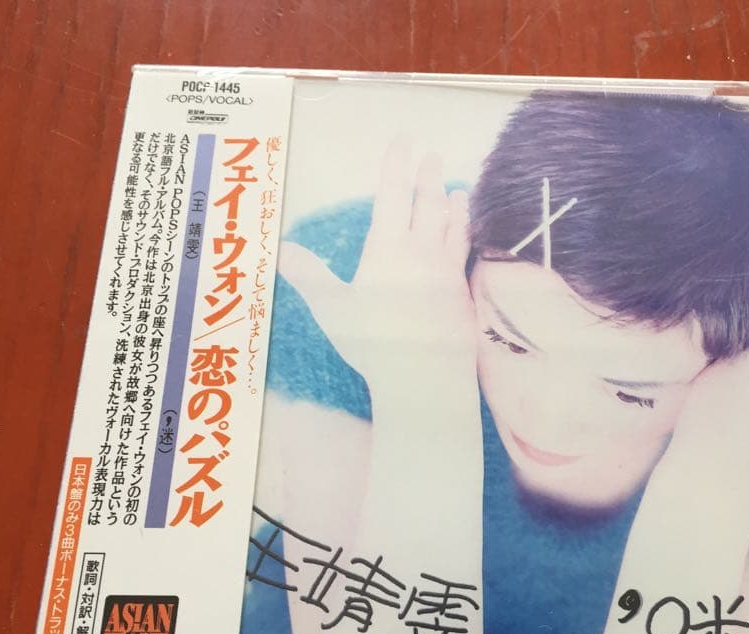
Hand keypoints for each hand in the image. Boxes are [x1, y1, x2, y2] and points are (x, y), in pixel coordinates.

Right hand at [278, 140, 475, 398]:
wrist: (427, 376)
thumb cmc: (374, 343)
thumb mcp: (332, 309)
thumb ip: (308, 276)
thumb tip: (280, 249)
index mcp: (388, 249)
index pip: (393, 196)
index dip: (397, 166)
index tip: (403, 142)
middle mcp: (422, 253)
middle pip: (428, 206)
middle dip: (428, 179)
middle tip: (433, 157)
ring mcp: (447, 274)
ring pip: (453, 229)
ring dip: (455, 207)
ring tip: (458, 191)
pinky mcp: (462, 296)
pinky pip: (465, 258)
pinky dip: (467, 241)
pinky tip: (468, 243)